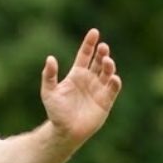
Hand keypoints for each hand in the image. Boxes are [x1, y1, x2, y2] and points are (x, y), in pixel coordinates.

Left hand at [40, 28, 122, 143]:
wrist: (65, 130)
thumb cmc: (56, 111)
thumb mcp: (48, 92)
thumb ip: (49, 75)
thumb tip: (50, 58)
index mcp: (77, 74)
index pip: (85, 55)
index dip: (90, 44)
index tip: (94, 32)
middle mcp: (90, 79)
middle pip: (99, 61)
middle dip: (102, 53)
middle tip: (103, 47)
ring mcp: (99, 89)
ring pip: (107, 72)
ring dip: (109, 65)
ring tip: (107, 61)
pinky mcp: (106, 100)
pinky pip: (113, 89)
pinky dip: (114, 82)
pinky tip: (113, 77)